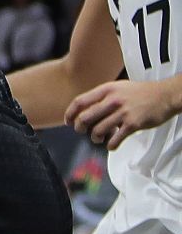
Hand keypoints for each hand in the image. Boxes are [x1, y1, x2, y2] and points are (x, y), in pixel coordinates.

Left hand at [66, 79, 181, 148]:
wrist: (166, 95)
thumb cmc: (141, 93)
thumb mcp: (119, 88)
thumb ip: (103, 97)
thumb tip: (85, 110)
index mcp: (107, 90)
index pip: (80, 102)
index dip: (69, 113)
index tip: (68, 122)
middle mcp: (112, 100)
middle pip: (84, 118)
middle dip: (80, 128)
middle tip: (82, 131)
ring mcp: (123, 112)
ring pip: (97, 130)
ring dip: (95, 138)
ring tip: (98, 138)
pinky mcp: (133, 124)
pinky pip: (115, 139)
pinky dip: (110, 145)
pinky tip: (111, 145)